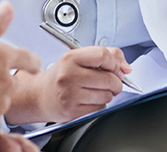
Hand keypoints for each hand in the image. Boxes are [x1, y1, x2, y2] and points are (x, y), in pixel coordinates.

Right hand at [6, 46, 131, 124]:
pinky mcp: (73, 111)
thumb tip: (126, 68)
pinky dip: (99, 105)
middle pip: (109, 78)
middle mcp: (69, 75)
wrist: (40, 95)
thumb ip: (105, 56)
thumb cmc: (61, 76)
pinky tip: (87, 100)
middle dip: (115, 82)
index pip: (103, 55)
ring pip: (107, 95)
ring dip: (106, 94)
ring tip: (93, 90)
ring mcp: (70, 94)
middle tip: (108, 82)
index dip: (114, 63)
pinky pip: (100, 108)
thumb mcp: (78, 58)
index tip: (114, 68)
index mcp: (70, 58)